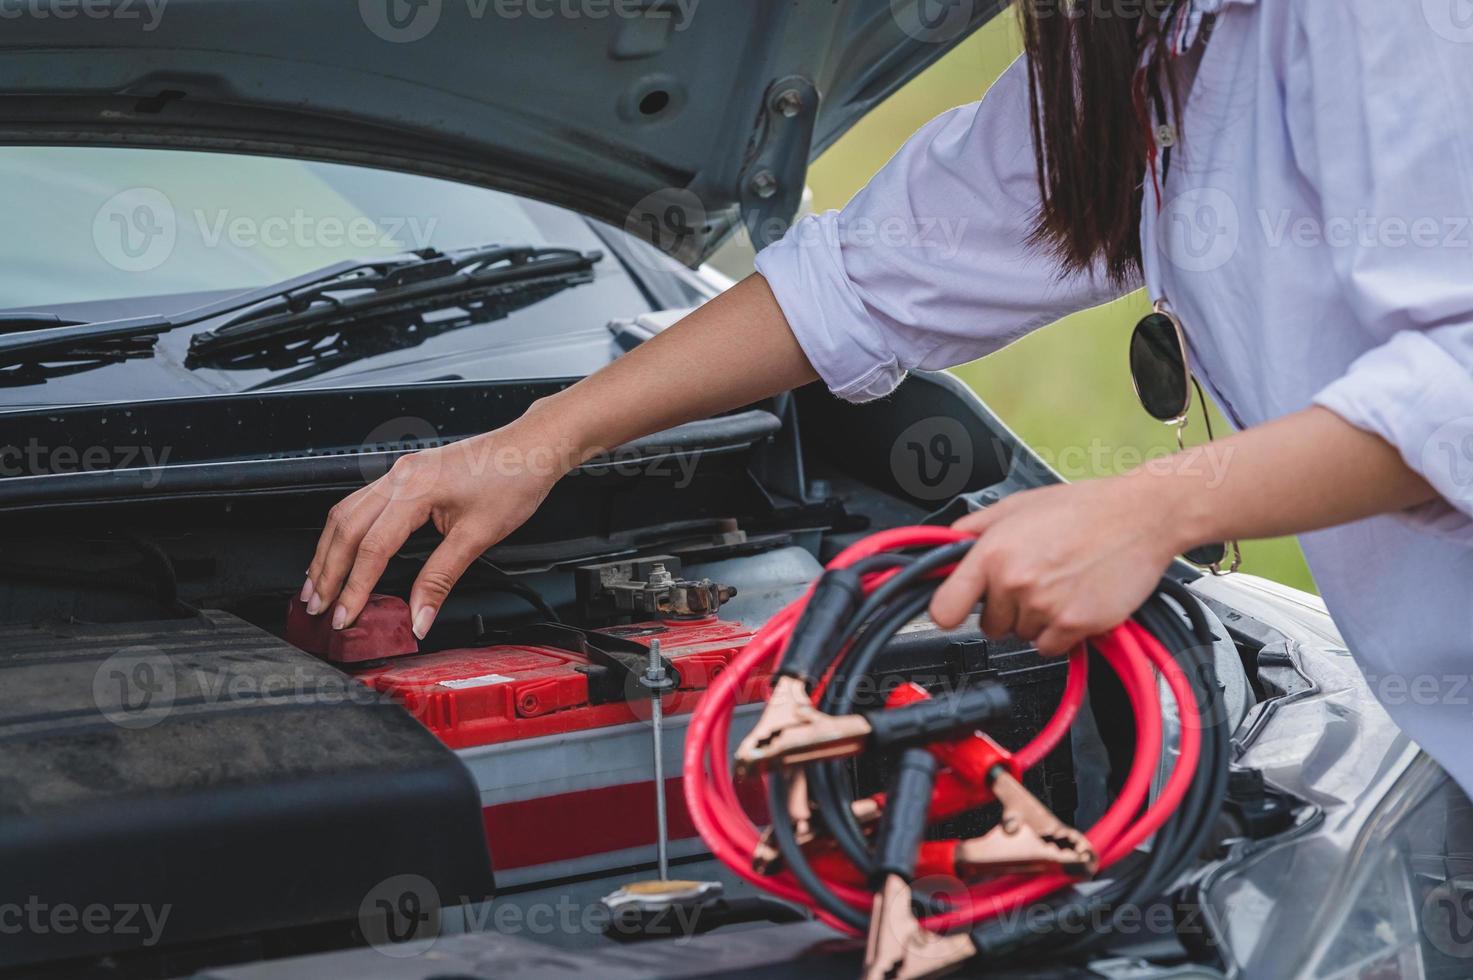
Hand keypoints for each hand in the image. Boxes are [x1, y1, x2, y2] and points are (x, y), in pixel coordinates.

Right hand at [302, 415, 568, 637]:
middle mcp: (399, 476)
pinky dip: (346, 531)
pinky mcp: (407, 472)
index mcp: (415, 489)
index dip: (354, 588)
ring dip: (329, 550)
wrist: (533, 447)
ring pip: (347, 512)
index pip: (372, 548)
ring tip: (318, 584)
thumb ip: (440, 580)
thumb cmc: (514, 480)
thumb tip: (418, 617)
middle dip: (327, 571)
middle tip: (316, 607)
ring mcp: (400, 471)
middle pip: (346, 528)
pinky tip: (342, 549)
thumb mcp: (478, 537)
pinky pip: (361, 502)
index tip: (344, 616)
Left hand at [928, 473, 1187, 654]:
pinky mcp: (1076, 625)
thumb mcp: (1017, 506)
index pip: (944, 609)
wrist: (1140, 516)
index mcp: (993, 553)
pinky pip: (1050, 648)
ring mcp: (1045, 607)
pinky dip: (1060, 633)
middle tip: (1033, 581)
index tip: (956, 610)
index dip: (949, 612)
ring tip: (1058, 584)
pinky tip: (1073, 601)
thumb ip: (973, 529)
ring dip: (1035, 619)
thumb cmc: (1082, 508)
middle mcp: (1015, 582)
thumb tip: (943, 547)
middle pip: (989, 625)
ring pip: (1021, 636)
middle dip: (1005, 609)